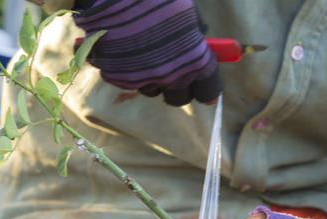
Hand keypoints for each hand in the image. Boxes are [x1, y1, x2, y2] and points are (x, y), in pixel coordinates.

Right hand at [73, 0, 221, 105]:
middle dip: (179, 87)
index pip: (209, 90)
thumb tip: (199, 44)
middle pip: (179, 98)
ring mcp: (142, 80)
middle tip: (175, 71)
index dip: (208, 91)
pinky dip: (128, 68)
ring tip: (145, 51)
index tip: (207, 93)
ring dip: (152, 76)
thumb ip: (195, 33)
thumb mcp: (186, 11)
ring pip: (151, 89)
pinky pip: (128, 79)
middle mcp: (170, 77)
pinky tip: (125, 47)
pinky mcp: (117, 78)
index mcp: (194, 61)